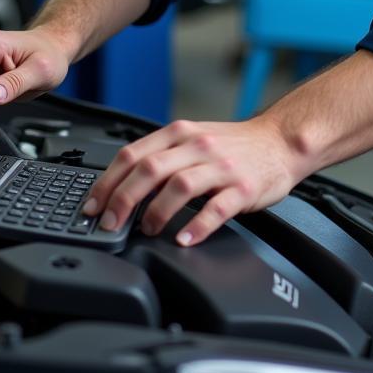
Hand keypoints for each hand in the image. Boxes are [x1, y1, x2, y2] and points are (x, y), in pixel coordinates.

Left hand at [82, 117, 302, 246]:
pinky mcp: (243, 187)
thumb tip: (121, 186)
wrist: (279, 142)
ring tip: (147, 230)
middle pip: (150, 169)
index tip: (93, 205)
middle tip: (110, 223)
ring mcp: (221, 166)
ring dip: (157, 212)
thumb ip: (162, 156)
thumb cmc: (233, 146)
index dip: (108, 182)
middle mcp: (197, 146)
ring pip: (180, 185)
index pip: (133, 154)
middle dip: (123, 199)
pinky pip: (217, 208)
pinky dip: (198, 225)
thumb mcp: (193, 139)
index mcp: (179, 133)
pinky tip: (185, 238)